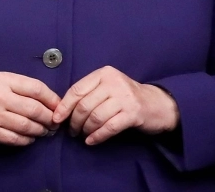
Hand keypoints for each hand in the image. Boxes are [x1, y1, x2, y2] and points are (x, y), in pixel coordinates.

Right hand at [0, 72, 60, 145]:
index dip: (52, 99)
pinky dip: (28, 140)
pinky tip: (29, 138)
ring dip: (41, 131)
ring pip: (28, 126)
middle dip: (49, 118)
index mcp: (2, 80)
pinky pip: (17, 139)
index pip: (36, 88)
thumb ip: (21, 89)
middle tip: (54, 124)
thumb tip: (51, 102)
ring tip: (44, 131)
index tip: (59, 107)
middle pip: (35, 109)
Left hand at [53, 66, 179, 145]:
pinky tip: (91, 141)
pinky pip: (109, 127)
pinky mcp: (133, 113)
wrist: (158, 104)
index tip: (56, 118)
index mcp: (103, 74)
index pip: (77, 90)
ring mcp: (124, 98)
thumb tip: (63, 110)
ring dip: (85, 129)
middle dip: (74, 121)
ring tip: (82, 135)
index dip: (64, 106)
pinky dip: (97, 136)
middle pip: (84, 105)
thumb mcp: (107, 87)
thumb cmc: (126, 96)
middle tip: (71, 131)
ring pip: (95, 117)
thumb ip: (89, 93)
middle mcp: (113, 82)